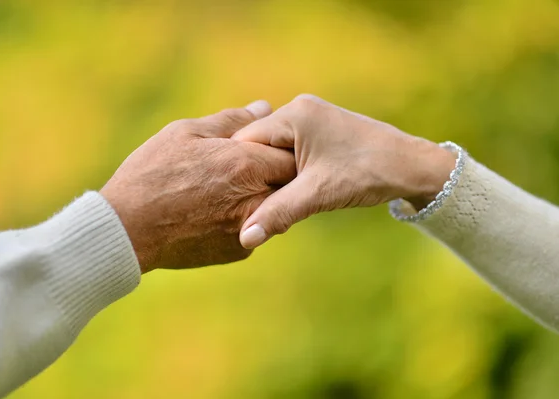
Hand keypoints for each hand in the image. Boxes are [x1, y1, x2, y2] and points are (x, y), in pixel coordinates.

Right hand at [100, 101, 295, 272]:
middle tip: (252, 164)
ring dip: (263, 194)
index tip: (271, 144)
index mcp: (245, 163)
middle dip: (278, 171)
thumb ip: (231, 120)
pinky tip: (218, 210)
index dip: (284, 146)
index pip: (292, 152)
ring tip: (231, 186)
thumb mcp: (185, 133)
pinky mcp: (240, 250)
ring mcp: (249, 227)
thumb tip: (264, 106)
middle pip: (290, 181)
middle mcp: (255, 198)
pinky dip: (245, 216)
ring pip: (275, 205)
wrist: (128, 229)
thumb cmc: (151, 173)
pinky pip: (256, 227)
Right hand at [232, 95, 456, 248]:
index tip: (231, 196)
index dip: (237, 170)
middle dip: (255, 173)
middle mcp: (298, 108)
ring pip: (274, 148)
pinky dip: (286, 168)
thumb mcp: (318, 194)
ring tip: (268, 196)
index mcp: (293, 114)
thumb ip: (278, 213)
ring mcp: (311, 117)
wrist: (412, 167)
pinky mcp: (321, 129)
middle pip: (257, 144)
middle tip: (249, 201)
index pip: (244, 140)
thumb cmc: (367, 173)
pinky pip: (290, 148)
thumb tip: (244, 239)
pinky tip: (288, 187)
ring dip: (271, 172)